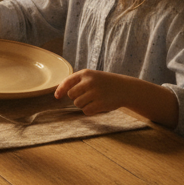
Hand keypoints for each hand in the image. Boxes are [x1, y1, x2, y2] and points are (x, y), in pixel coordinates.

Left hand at [54, 69, 178, 125]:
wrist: (126, 88)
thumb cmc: (106, 83)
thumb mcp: (92, 76)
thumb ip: (78, 82)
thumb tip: (59, 92)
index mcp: (86, 73)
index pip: (67, 82)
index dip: (60, 90)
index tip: (57, 96)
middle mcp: (89, 82)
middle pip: (71, 95)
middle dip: (77, 98)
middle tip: (87, 96)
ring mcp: (95, 93)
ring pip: (78, 104)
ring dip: (84, 104)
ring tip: (94, 100)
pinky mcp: (100, 103)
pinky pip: (86, 111)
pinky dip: (90, 111)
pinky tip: (98, 106)